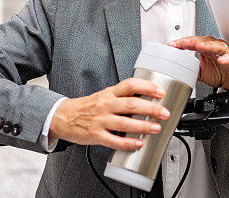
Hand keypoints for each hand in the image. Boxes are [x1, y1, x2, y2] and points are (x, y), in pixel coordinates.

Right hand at [49, 77, 170, 150]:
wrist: (63, 117)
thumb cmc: (87, 107)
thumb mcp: (104, 95)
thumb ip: (122, 97)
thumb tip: (146, 98)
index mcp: (109, 92)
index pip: (130, 85)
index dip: (147, 87)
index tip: (160, 92)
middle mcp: (105, 104)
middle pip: (131, 104)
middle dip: (151, 109)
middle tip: (164, 113)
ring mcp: (100, 120)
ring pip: (125, 123)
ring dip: (143, 126)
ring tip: (156, 128)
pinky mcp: (95, 135)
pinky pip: (114, 141)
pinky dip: (128, 143)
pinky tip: (138, 144)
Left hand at [168, 36, 228, 90]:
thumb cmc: (219, 72)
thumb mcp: (200, 72)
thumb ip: (189, 69)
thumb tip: (176, 71)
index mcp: (205, 48)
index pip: (191, 43)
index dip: (181, 43)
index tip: (171, 45)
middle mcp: (214, 47)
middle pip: (202, 41)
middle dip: (191, 41)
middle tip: (182, 43)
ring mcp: (225, 52)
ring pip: (216, 46)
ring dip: (207, 45)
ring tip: (198, 46)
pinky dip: (226, 58)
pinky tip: (221, 60)